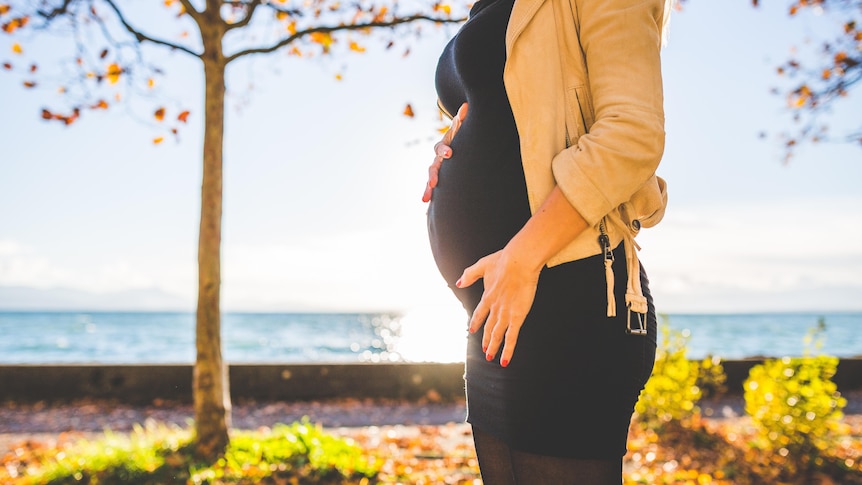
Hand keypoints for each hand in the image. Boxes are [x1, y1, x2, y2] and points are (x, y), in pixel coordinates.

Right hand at [422, 102, 467, 202]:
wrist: (453, 147)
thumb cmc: (460, 138)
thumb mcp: (461, 129)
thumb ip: (462, 120)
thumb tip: (466, 105)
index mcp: (443, 147)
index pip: (441, 147)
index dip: (445, 150)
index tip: (450, 154)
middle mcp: (437, 160)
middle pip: (432, 167)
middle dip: (432, 176)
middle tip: (433, 184)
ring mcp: (436, 171)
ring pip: (430, 181)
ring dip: (427, 190)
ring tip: (425, 201)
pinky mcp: (439, 182)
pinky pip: (434, 191)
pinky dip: (432, 201)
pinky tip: (427, 214)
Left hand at [456, 247, 540, 366]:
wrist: (518, 262)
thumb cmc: (503, 260)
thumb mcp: (482, 265)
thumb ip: (469, 275)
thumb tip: (458, 283)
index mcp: (487, 296)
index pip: (479, 313)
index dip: (476, 322)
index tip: (472, 330)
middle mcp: (494, 308)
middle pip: (488, 328)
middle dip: (485, 339)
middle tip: (484, 349)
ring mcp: (505, 314)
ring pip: (497, 336)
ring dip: (493, 347)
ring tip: (490, 356)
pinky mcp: (517, 317)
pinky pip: (511, 338)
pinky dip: (507, 350)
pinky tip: (504, 360)